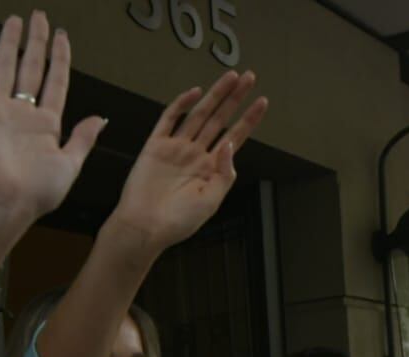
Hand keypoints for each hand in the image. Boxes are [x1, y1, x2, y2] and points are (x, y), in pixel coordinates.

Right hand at [0, 14, 105, 224]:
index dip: (60, 58)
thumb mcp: (70, 165)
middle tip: (39, 17)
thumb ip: (82, 139)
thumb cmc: (37, 190)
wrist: (5, 200)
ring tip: (15, 21)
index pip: (56, 81)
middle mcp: (23, 112)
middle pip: (32, 67)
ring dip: (9, 43)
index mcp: (47, 124)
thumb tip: (101, 118)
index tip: (62, 37)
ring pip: (5, 67)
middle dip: (37, 42)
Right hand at [113, 70, 266, 249]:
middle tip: (250, 77)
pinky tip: (196, 93)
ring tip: (232, 77)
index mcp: (210, 168)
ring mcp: (176, 148)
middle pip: (219, 119)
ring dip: (215, 95)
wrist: (145, 226)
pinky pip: (169, 120)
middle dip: (235, 98)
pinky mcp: (155, 145)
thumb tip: (229, 143)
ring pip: (199, 114)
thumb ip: (224, 172)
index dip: (248, 120)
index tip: (262, 101)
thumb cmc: (179, 220)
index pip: (234, 137)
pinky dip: (181, 105)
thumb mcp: (211, 200)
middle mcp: (195, 154)